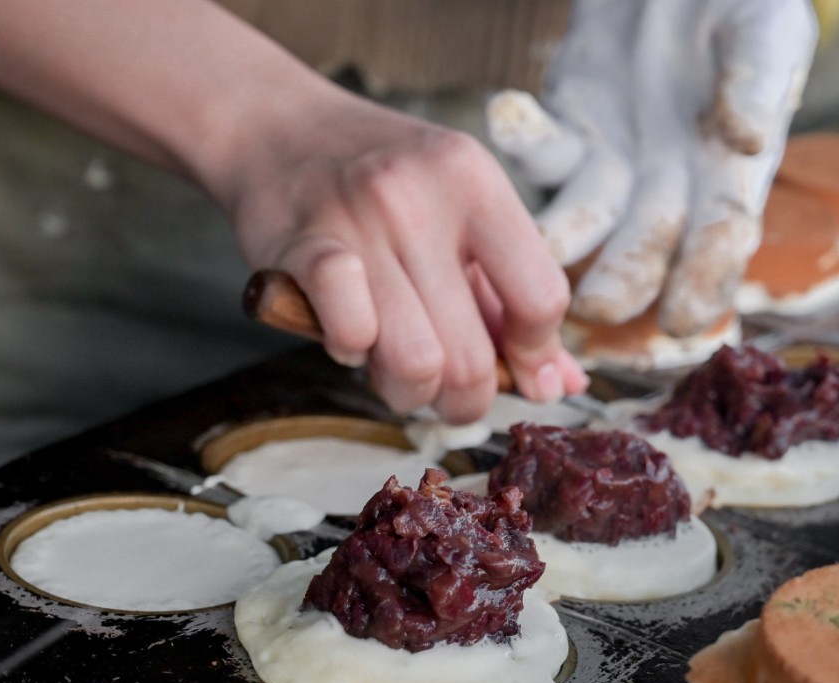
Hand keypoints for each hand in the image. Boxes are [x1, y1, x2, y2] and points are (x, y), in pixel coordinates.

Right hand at [212, 88, 587, 422]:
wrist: (277, 129)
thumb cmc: (385, 185)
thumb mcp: (464, 214)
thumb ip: (513, 298)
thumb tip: (561, 383)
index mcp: (476, 181)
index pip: (541, 297)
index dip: (535, 354)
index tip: (518, 369)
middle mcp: (420, 197)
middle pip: (473, 355)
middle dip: (467, 398)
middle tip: (451, 390)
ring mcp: (358, 222)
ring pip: (415, 364)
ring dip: (410, 392)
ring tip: (400, 368)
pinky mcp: (300, 249)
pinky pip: (349, 336)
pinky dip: (352, 356)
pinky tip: (350, 339)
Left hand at [488, 0, 817, 336]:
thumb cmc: (747, 9)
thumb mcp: (767, 37)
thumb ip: (758, 86)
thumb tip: (747, 141)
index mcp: (728, 182)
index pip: (719, 243)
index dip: (702, 283)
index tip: (682, 321)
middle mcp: (668, 192)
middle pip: (642, 250)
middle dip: (620, 283)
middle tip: (595, 308)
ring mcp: (612, 170)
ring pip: (583, 219)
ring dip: (559, 239)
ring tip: (540, 251)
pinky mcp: (568, 135)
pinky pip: (541, 149)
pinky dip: (522, 136)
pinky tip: (506, 114)